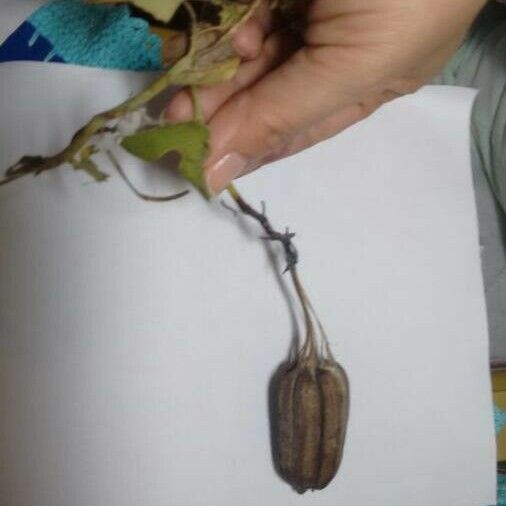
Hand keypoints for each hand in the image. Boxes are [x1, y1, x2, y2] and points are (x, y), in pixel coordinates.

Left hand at [166, 0, 485, 194]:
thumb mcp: (356, 66)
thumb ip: (283, 117)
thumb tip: (220, 176)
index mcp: (370, 79)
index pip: (298, 126)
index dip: (251, 149)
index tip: (205, 168)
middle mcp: (337, 45)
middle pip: (267, 89)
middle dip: (223, 109)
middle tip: (177, 123)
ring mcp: (310, 5)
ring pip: (250, 48)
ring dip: (220, 67)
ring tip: (190, 86)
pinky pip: (245, 10)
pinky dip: (230, 23)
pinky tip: (231, 34)